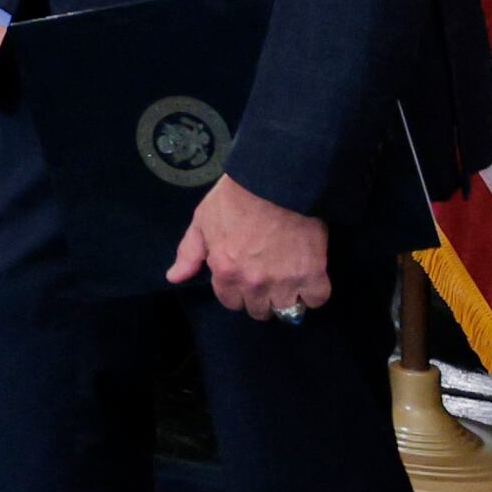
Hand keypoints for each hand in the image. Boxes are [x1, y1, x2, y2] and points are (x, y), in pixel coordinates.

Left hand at [167, 176, 330, 319]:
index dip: (237, 290)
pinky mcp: (313, 274)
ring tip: (288, 278)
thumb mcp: (203, 220)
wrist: (275, 181)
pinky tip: (308, 278)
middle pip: (259, 310)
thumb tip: (174, 278)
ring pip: (286, 310)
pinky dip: (314, 292)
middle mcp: (254, 283)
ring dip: (287, 297)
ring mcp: (284, 281)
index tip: (243, 276)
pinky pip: (316, 299)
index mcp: (226, 272)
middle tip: (266, 276)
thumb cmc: (236, 197)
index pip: (231, 303)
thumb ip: (189, 254)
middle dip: (260, 297)